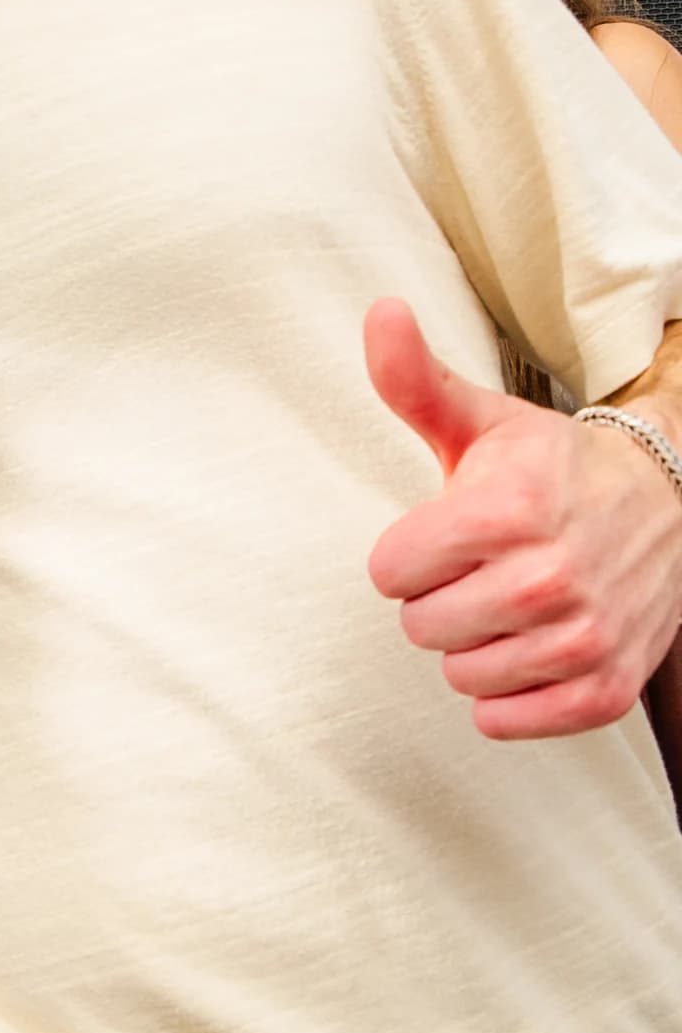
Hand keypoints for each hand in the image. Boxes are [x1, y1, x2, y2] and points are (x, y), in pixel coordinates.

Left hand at [364, 299, 681, 736]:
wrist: (662, 504)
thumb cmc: (549, 468)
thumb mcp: (480, 422)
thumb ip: (415, 379)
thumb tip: (379, 312)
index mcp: (507, 510)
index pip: (388, 573)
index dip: (408, 554)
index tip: (447, 534)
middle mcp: (549, 577)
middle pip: (419, 627)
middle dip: (440, 599)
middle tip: (485, 568)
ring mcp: (584, 637)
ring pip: (459, 675)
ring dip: (474, 645)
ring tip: (513, 602)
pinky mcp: (605, 688)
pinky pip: (504, 721)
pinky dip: (508, 695)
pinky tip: (532, 647)